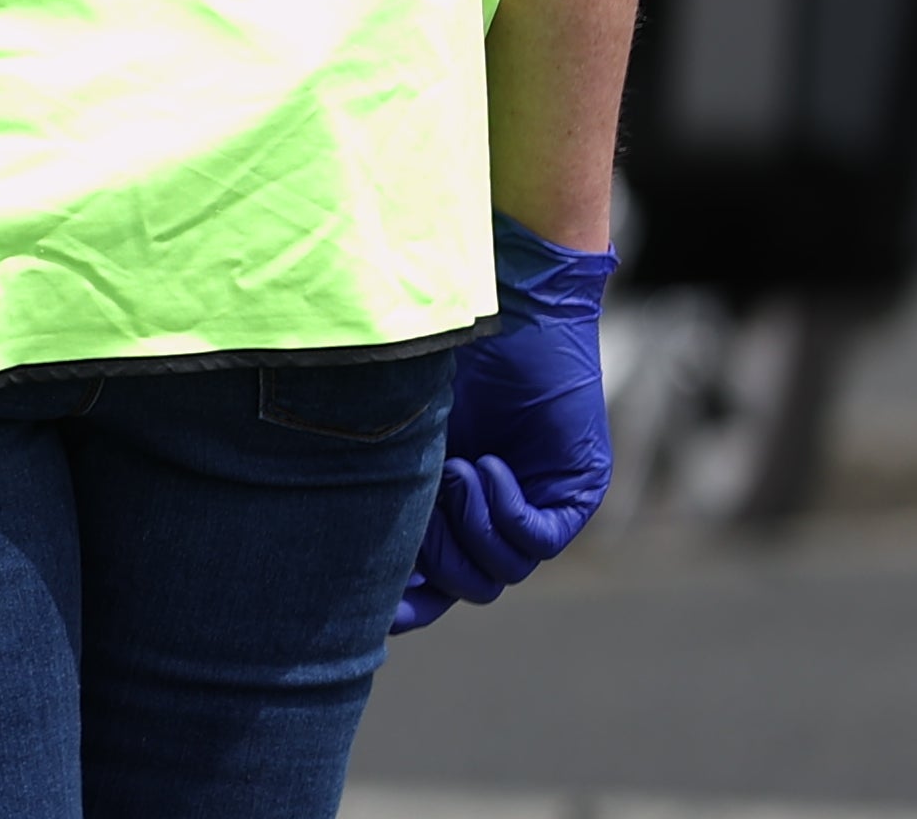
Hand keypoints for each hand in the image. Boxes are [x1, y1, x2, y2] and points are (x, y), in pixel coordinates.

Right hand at [390, 216, 617, 630]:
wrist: (506, 305)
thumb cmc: (440, 353)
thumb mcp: (403, 434)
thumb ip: (387, 489)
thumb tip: (343, 557)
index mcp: (450, 505)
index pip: (434, 583)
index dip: (407, 603)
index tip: (377, 610)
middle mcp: (494, 512)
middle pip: (466, 585)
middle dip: (436, 552)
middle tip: (423, 494)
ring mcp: (537, 504)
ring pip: (502, 571)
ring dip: (469, 525)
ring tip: (455, 467)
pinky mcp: (574, 491)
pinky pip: (537, 540)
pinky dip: (505, 512)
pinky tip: (486, 466)